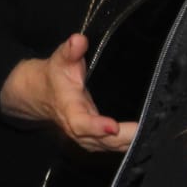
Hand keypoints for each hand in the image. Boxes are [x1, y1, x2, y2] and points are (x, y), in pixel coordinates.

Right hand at [0, 36, 134, 153]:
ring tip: (147, 134)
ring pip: (105, 146)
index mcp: (68, 108)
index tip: (113, 126)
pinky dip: (124, 145)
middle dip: (121, 138)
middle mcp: (75, 127)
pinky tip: (141, 137)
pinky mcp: (91, 139)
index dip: (95, 127)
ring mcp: (83, 136)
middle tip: (143, 130)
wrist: (39, 93)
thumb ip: (70, 51)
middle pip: (98, 140)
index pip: (80, 122)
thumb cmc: (55, 74)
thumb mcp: (60, 59)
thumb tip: (78, 39)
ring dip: (125, 143)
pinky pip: (108, 147)